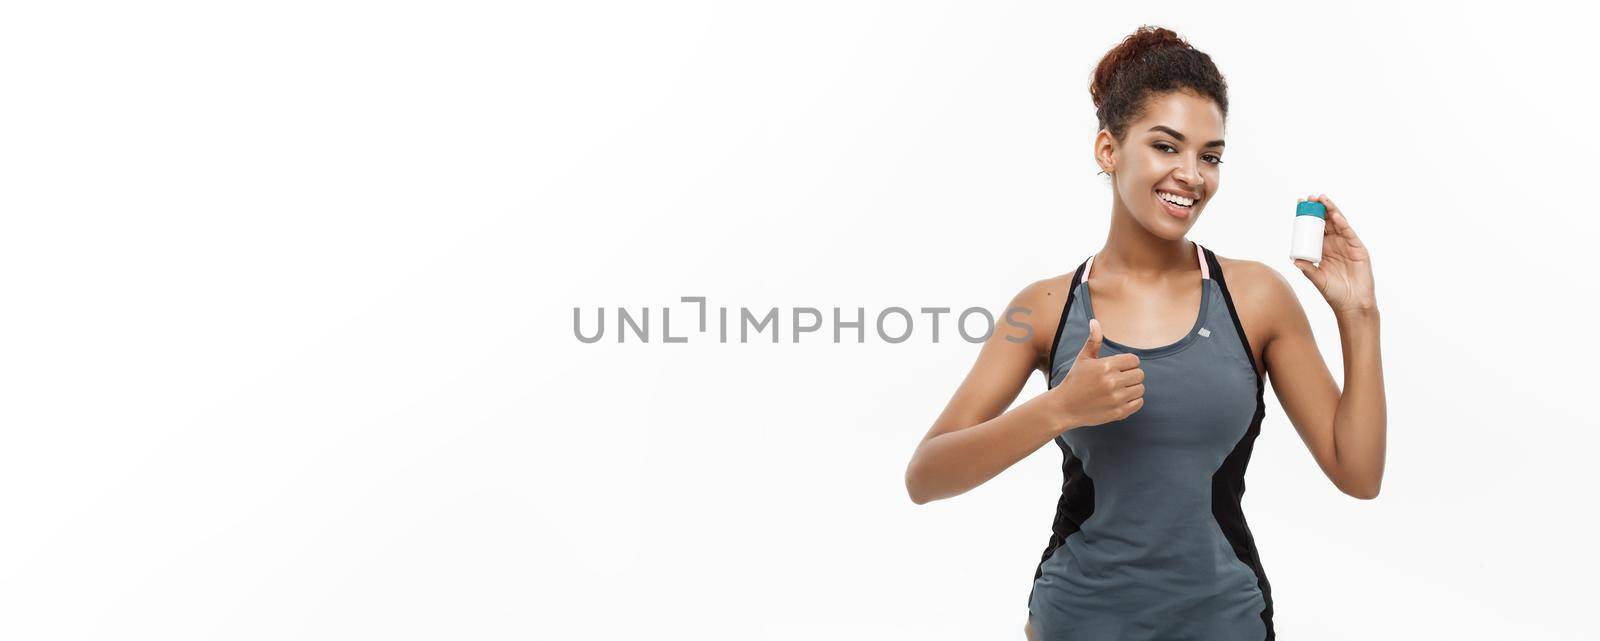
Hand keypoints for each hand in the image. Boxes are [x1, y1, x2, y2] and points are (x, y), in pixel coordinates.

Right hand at [1048, 318, 1144, 431]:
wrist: (1064, 407)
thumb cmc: (1074, 380)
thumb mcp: (1082, 359)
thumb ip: (1093, 341)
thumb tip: (1095, 321)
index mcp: (1105, 366)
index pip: (1134, 360)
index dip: (1128, 363)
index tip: (1118, 368)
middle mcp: (1112, 382)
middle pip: (1139, 374)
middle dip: (1131, 375)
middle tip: (1119, 379)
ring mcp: (1116, 398)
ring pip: (1140, 389)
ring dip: (1133, 388)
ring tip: (1119, 389)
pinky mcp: (1118, 412)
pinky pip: (1139, 403)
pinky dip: (1133, 401)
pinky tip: (1121, 398)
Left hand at [1292, 194, 1377, 315]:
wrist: (1351, 304)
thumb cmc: (1333, 293)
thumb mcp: (1316, 279)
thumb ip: (1307, 269)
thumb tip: (1294, 260)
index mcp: (1323, 249)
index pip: (1314, 229)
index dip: (1307, 217)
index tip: (1299, 205)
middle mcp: (1335, 244)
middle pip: (1326, 222)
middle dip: (1319, 209)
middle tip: (1309, 198)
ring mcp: (1347, 245)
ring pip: (1338, 224)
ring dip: (1331, 210)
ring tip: (1322, 199)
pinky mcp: (1358, 249)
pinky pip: (1349, 233)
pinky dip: (1342, 224)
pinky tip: (1335, 215)